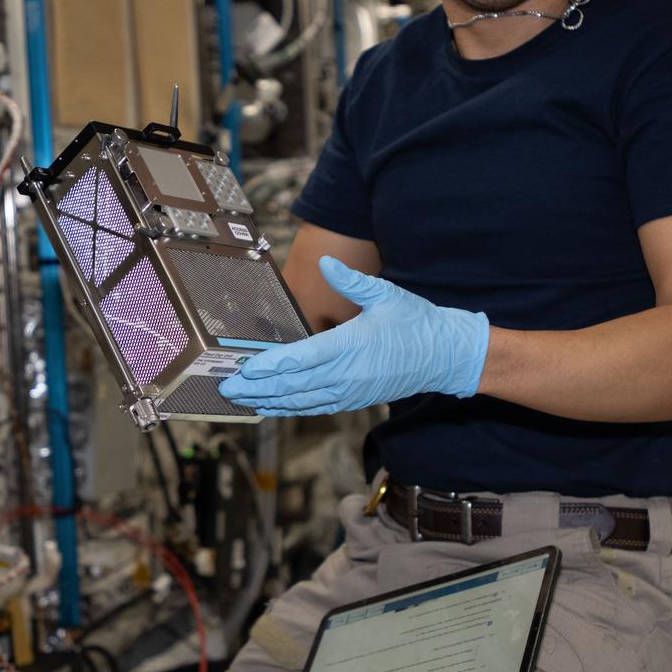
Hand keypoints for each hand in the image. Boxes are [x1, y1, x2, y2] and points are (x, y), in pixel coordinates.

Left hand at [218, 257, 489, 415]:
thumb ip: (352, 281)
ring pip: (301, 401)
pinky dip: (289, 408)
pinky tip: (270, 406)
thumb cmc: (416, 322)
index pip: (302, 358)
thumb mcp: (386, 294)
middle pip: (293, 385)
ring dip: (268, 401)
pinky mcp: (353, 400)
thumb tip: (327, 263)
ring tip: (239, 400)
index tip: (244, 367)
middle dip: (257, 387)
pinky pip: (315, 407)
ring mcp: (350, 391)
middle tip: (226, 387)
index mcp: (351, 346)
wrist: (445, 356)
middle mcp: (347, 374)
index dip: (270, 365)